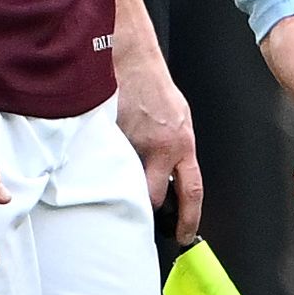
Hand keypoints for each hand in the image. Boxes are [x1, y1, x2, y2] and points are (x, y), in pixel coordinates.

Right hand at [116, 47, 202, 246]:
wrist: (132, 59)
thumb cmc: (154, 87)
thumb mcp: (178, 119)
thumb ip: (176, 147)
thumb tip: (172, 171)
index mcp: (182, 143)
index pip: (192, 191)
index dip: (190, 219)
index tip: (185, 235)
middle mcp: (161, 147)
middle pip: (154, 196)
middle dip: (147, 205)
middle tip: (140, 205)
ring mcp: (133, 144)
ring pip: (127, 182)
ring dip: (123, 182)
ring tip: (118, 170)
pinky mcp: (110, 138)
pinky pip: (106, 164)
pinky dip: (104, 164)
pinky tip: (101, 154)